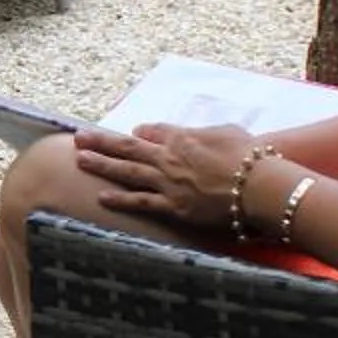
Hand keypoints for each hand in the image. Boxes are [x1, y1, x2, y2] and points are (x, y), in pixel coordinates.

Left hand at [71, 121, 263, 231]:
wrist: (258, 186)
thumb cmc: (252, 158)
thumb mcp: (229, 132)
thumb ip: (206, 131)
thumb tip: (198, 133)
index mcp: (184, 137)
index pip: (154, 131)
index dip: (141, 131)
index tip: (131, 132)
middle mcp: (169, 157)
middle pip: (129, 146)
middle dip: (102, 141)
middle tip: (79, 136)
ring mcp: (168, 182)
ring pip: (127, 171)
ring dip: (102, 164)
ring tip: (80, 159)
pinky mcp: (173, 207)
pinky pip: (141, 202)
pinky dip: (120, 200)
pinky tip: (101, 197)